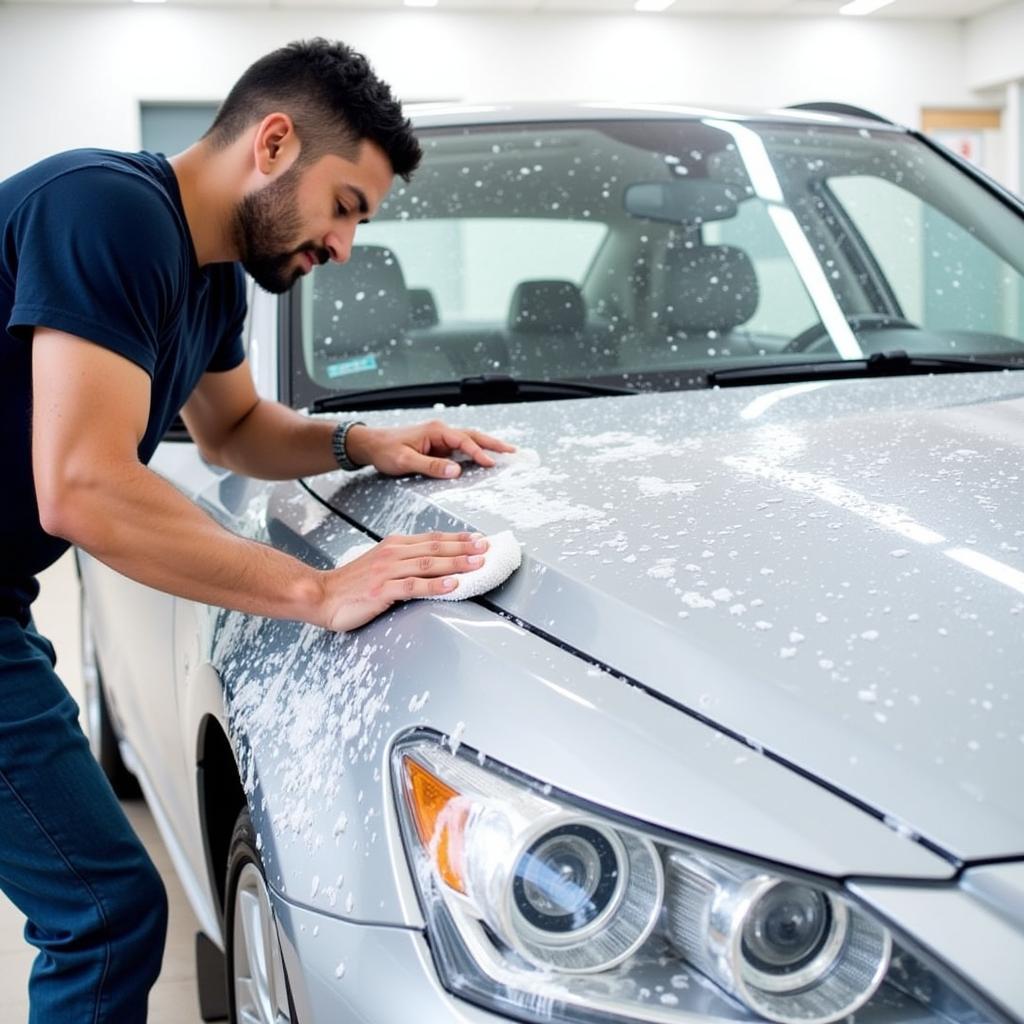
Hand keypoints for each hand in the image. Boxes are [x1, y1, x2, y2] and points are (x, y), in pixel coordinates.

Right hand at [317, 532, 488, 631]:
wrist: (321, 594)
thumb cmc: (352, 583)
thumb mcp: (381, 564)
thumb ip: (405, 561)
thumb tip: (433, 562)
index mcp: (394, 545)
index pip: (432, 539)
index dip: (458, 538)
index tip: (480, 539)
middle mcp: (394, 553)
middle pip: (435, 547)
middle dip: (464, 547)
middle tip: (487, 547)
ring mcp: (388, 571)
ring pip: (429, 564)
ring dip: (457, 563)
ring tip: (478, 563)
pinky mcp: (382, 590)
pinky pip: (414, 586)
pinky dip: (436, 585)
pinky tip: (453, 584)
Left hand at [345, 420, 515, 479]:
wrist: (370, 444)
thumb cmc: (385, 450)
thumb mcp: (405, 461)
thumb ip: (431, 466)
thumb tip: (456, 471)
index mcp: (435, 431)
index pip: (463, 441)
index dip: (478, 452)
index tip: (491, 463)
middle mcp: (441, 432)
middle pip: (473, 435)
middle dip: (494, 443)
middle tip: (512, 451)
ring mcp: (440, 439)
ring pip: (469, 440)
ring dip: (487, 446)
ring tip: (506, 452)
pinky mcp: (438, 447)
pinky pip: (461, 448)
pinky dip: (475, 452)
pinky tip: (485, 458)